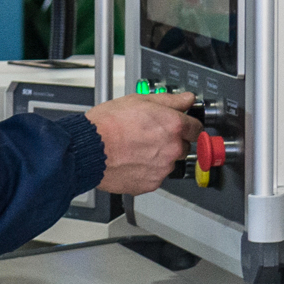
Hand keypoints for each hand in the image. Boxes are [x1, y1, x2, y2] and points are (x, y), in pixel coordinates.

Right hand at [87, 93, 201, 195]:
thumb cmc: (107, 124)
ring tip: (134, 149)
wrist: (88, 149)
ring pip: (168, 162)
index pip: (196, 128)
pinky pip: (154, 177)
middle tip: (149, 137)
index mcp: (173, 125)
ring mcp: (163, 168)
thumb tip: (186, 99)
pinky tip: (130, 161)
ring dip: (157, 157)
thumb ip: (169, 100)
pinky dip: (145, 171)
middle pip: (184, 146)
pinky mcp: (151, 183)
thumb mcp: (138, 100)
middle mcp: (173, 148)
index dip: (186, 125)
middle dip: (171, 142)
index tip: (180, 127)